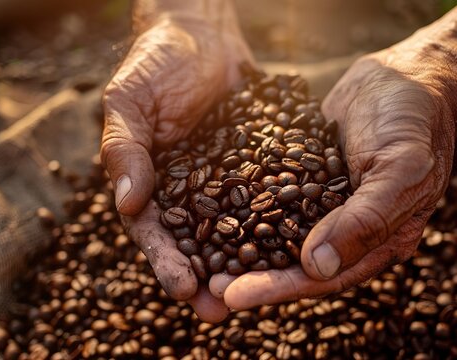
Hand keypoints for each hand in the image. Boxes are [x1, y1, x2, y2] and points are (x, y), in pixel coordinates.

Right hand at [100, 0, 252, 320]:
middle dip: (207, 277)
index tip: (183, 287)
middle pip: (195, 242)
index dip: (166, 262)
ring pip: (234, 227)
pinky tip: (294, 240)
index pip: (154, 233)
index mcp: (151, 184)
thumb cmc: (154, 64)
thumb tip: (126, 204)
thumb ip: (124, 151)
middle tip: (223, 310)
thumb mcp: (128, 103)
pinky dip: (277, 218)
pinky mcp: (255, 164)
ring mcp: (223, 180)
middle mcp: (187, 190)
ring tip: (260, 290)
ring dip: (244, 260)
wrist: (200, 32)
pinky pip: (267, 194)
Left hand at [217, 19, 456, 308]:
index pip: (323, 275)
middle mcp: (343, 225)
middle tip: (206, 284)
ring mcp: (319, 200)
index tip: (234, 296)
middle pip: (292, 259)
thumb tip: (317, 266)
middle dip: (250, 274)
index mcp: (374, 237)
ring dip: (241, 243)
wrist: (402, 75)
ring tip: (200, 255)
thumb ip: (366, 218)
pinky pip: (270, 193)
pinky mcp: (301, 174)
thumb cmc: (413, 120)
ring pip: (276, 230)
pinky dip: (244, 204)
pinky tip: (213, 207)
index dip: (279, 288)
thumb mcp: (400, 168)